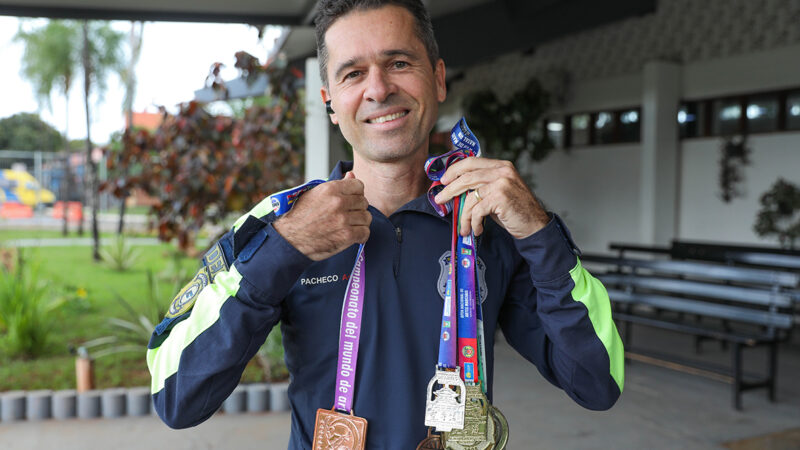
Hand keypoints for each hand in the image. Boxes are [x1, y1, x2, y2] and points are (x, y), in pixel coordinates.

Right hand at [273, 172, 370, 260]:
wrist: (289, 239)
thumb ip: (335, 184)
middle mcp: (339, 202)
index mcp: (331, 189)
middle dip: (357, 209)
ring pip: (366, 217)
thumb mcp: (314, 194)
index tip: (350, 201)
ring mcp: (343, 219)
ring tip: (350, 225)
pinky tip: (352, 236)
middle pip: (364, 202)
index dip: (356, 194)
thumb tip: (351, 175)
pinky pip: (365, 233)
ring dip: (360, 222)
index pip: (359, 186)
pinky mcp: (346, 236)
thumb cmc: (299, 216)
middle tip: (348, 215)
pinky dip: (360, 235)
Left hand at [433, 158, 548, 238]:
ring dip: (463, 215)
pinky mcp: (500, 198)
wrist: (536, 226)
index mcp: (501, 166)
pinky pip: (477, 211)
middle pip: (467, 177)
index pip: (471, 162)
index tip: (443, 180)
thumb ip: (481, 186)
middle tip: (440, 200)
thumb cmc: (515, 211)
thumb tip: (456, 190)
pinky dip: (474, 223)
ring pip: (470, 197)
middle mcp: (502, 171)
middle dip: (450, 190)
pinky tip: (478, 229)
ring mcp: (502, 183)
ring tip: (463, 227)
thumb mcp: (498, 192)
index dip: (454, 170)